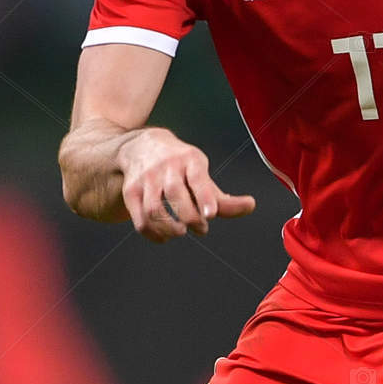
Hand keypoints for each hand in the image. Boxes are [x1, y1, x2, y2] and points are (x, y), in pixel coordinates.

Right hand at [119, 129, 255, 241]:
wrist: (142, 147)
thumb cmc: (181, 166)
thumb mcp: (202, 174)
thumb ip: (224, 198)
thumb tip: (251, 206)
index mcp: (190, 160)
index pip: (198, 178)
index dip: (205, 197)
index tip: (211, 215)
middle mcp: (166, 167)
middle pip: (176, 194)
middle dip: (190, 217)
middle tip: (202, 228)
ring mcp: (146, 179)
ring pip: (154, 209)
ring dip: (170, 227)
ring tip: (182, 232)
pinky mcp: (131, 192)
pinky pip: (140, 219)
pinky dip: (154, 234)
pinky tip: (166, 237)